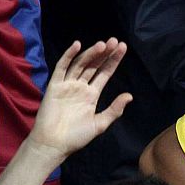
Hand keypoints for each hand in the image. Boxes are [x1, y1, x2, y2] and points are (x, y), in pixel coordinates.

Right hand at [27, 39, 132, 156]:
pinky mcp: (55, 85)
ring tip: (103, 44)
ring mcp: (67, 84)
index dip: (113, 61)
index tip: (122, 48)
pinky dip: (69, 56)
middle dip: (105, 53)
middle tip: (115, 41)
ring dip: (91, 53)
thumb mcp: (100, 124)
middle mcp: (80, 87)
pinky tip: (78, 46)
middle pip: (94, 65)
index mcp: (92, 95)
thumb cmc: (76, 136)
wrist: (54, 143)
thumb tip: (130, 95)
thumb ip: (114, 109)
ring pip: (81, 64)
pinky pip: (62, 67)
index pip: (105, 73)